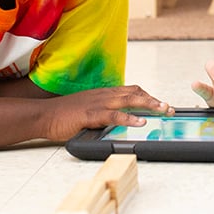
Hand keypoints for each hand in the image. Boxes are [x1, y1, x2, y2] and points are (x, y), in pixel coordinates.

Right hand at [38, 86, 173, 142]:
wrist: (43, 115)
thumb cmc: (63, 116)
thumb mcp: (88, 111)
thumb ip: (104, 113)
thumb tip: (119, 120)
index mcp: (103, 94)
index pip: (131, 90)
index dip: (148, 96)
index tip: (162, 103)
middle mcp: (103, 95)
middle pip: (134, 93)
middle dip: (154, 100)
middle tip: (170, 108)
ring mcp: (97, 104)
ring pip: (128, 100)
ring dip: (148, 105)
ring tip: (163, 110)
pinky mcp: (90, 115)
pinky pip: (113, 115)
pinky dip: (129, 118)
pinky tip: (141, 122)